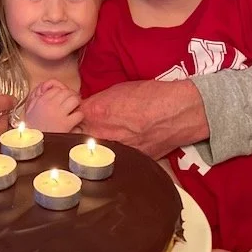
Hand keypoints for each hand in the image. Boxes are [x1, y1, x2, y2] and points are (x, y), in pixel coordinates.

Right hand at [24, 80, 82, 132]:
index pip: (56, 89)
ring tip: (74, 109)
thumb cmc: (32, 128)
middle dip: (70, 96)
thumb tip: (43, 92)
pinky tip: (75, 120)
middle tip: (71, 102)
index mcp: (41, 101)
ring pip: (74, 100)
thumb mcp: (30, 111)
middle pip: (67, 92)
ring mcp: (59, 114)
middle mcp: (51, 104)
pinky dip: (79, 117)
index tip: (62, 98)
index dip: (61, 93)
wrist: (34, 143)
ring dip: (76, 104)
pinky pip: (79, 114)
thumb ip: (36, 100)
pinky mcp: (66, 124)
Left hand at [80, 79, 207, 158]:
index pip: (71, 120)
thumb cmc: (152, 95)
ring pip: (97, 152)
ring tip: (110, 140)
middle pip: (80, 138)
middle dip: (82, 135)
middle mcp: (101, 133)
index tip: (75, 121)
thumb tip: (88, 109)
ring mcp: (115, 149)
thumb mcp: (119, 90)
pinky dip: (118, 154)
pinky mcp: (130, 161)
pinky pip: (117, 158)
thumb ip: (98, 102)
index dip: (74, 120)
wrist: (180, 111)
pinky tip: (127, 146)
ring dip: (98, 147)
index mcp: (95, 112)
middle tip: (90, 131)